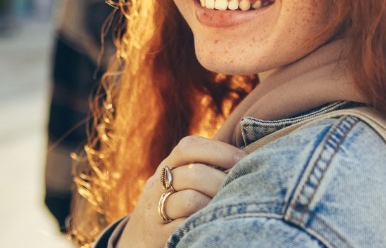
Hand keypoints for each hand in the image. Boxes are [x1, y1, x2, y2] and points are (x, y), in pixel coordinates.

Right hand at [116, 136, 245, 247]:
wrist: (138, 239)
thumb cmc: (172, 206)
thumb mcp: (178, 183)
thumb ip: (203, 168)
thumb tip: (247, 156)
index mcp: (167, 167)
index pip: (188, 147)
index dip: (218, 150)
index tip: (243, 159)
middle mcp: (158, 185)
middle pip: (194, 174)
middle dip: (222, 182)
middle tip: (238, 191)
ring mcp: (156, 211)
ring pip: (191, 200)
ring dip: (214, 204)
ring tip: (225, 209)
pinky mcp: (159, 234)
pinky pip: (185, 226)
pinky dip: (202, 224)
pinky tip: (211, 224)